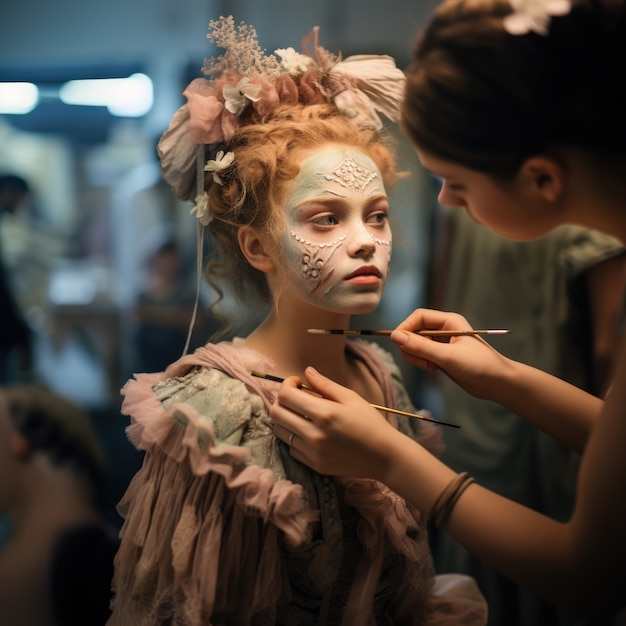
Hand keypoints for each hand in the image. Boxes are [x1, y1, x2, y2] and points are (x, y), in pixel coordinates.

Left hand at [270, 367, 399, 478]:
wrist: (384, 456)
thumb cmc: (370, 423)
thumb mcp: (351, 398)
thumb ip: (325, 384)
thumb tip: (306, 371)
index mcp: (325, 414)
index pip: (286, 396)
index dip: (286, 384)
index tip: (297, 382)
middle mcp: (314, 435)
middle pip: (276, 413)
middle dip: (281, 400)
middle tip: (295, 396)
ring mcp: (313, 453)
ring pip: (280, 432)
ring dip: (286, 418)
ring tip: (302, 414)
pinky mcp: (314, 465)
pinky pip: (291, 448)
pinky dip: (295, 437)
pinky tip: (309, 431)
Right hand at [391, 308, 511, 400]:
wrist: (497, 383)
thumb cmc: (479, 366)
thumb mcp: (448, 356)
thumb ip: (421, 347)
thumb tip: (395, 336)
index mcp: (448, 322)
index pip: (419, 317)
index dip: (406, 327)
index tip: (398, 342)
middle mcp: (443, 330)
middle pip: (414, 331)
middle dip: (411, 346)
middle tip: (420, 360)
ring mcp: (441, 344)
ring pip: (416, 344)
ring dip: (416, 356)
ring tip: (430, 366)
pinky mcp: (441, 356)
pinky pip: (422, 355)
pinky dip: (421, 362)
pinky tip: (433, 369)